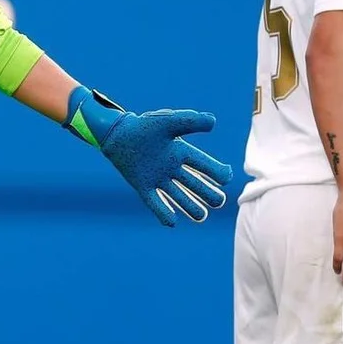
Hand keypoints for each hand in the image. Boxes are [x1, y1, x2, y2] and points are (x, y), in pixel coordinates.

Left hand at [65, 88, 232, 226]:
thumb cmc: (143, 126)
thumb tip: (213, 121)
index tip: (226, 178)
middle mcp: (172, 168)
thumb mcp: (168, 121)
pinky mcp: (143, 186)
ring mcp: (158, 178)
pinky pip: (155, 202)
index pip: (203, 165)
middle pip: (195, 184)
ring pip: (179, 196)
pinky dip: (163, 213)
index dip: (216, 172)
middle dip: (208, 194)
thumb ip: (189, 121)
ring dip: (191, 207)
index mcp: (180, 152)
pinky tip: (172, 222)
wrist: (117, 134)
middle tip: (218, 202)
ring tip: (202, 216)